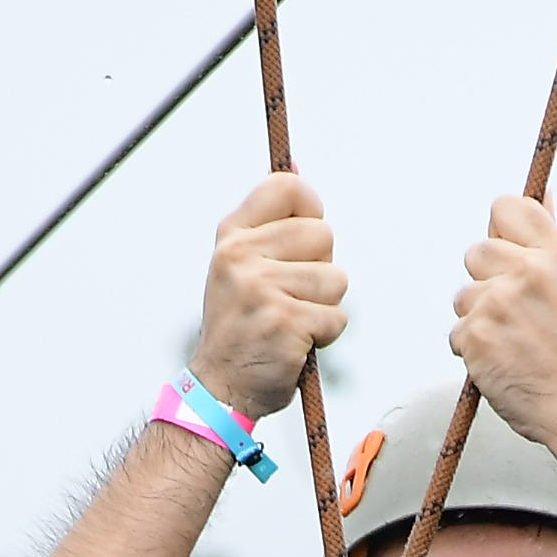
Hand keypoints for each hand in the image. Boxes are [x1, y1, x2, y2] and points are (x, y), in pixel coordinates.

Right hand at [188, 173, 345, 424]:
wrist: (220, 389)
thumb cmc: (242, 325)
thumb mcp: (242, 265)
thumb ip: (270, 223)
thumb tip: (296, 166)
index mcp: (232, 236)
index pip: (288, 187)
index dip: (311, 209)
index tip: (306, 239)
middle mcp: (241, 255)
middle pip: (323, 234)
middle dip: (321, 268)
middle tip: (291, 295)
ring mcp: (261, 288)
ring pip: (336, 279)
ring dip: (325, 306)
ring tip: (292, 322)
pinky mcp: (284, 321)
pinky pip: (337, 317)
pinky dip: (324, 336)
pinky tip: (295, 344)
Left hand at [449, 195, 556, 444]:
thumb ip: (552, 240)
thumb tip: (542, 194)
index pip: (508, 207)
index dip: (502, 229)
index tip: (507, 247)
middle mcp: (527, 273)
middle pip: (476, 251)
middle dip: (486, 279)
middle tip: (514, 312)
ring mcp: (498, 304)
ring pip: (464, 296)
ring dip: (479, 318)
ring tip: (513, 343)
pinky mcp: (475, 336)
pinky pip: (457, 332)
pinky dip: (473, 350)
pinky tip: (502, 361)